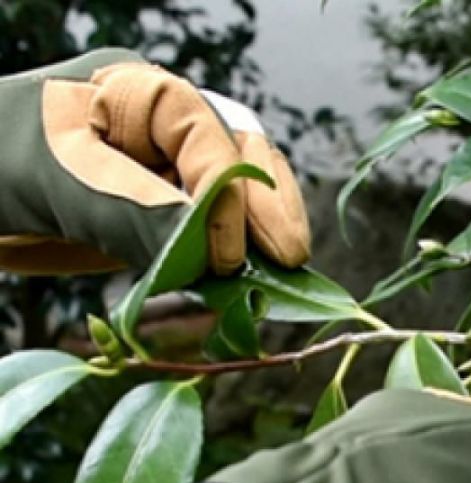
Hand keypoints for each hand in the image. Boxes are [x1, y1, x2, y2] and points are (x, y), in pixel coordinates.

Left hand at [0, 49, 308, 278]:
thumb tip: (213, 255)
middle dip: (268, 206)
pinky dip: (233, 257)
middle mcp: (162, 125)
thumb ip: (138, 212)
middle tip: (290, 257)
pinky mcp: (165, 215)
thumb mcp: (62, 183)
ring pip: (238, 193)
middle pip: (241, 155)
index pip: (206, 132)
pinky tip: (246, 284)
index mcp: (135, 91)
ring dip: (260, 232)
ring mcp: (167, 169)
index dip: (227, 191)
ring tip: (282, 272)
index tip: (228, 255)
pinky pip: (213, 232)